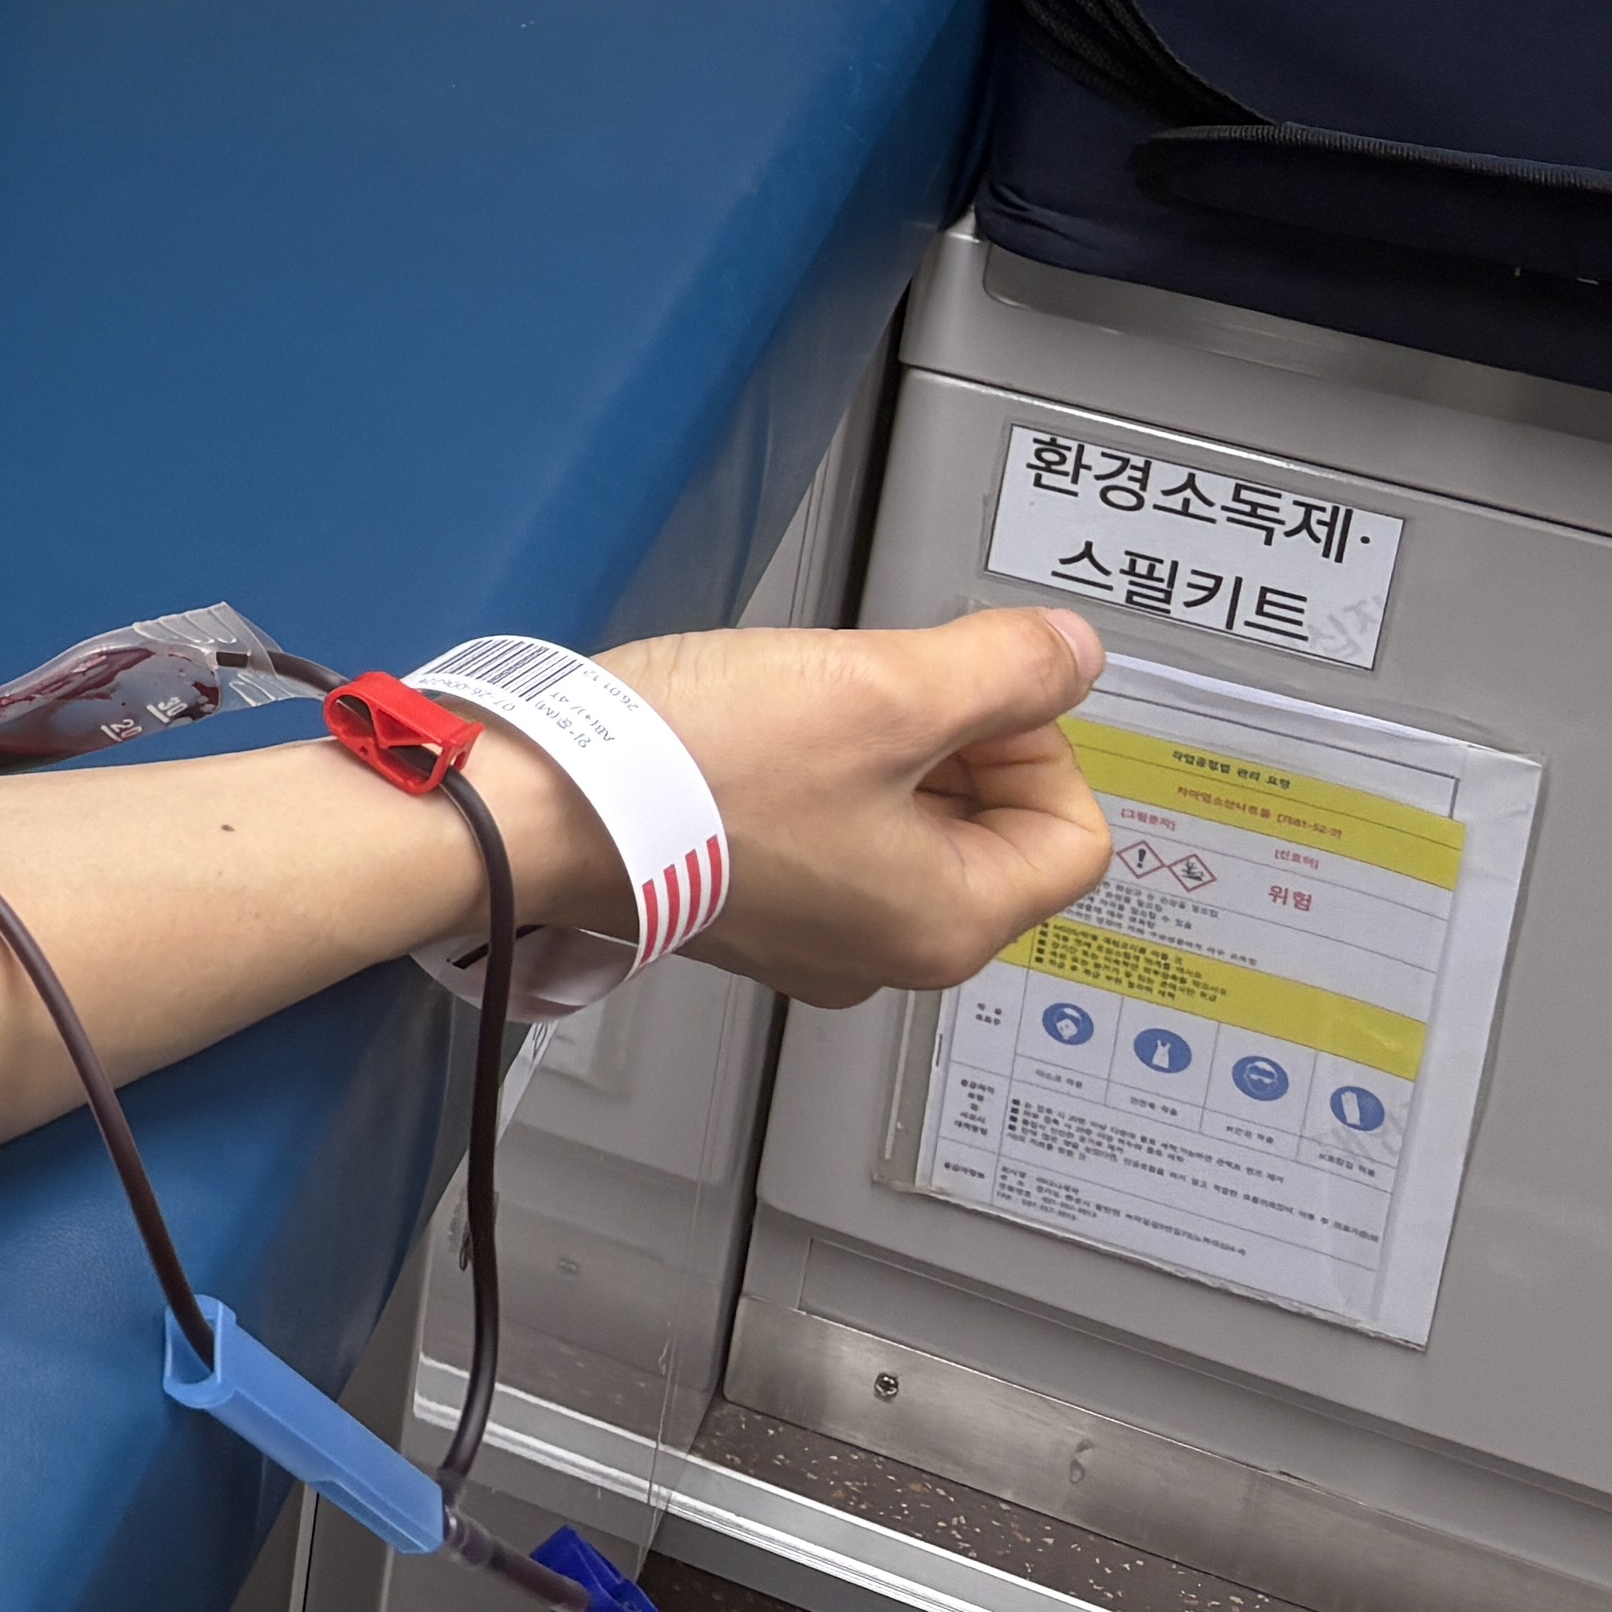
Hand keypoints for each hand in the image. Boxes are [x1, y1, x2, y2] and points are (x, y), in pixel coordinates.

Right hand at [589, 606, 1112, 1004]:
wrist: (536, 801)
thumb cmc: (701, 767)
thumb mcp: (885, 688)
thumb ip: (1006, 669)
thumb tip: (1075, 655)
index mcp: (947, 925)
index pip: (1073, 835)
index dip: (1040, 742)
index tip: (966, 689)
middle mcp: (887, 956)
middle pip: (991, 835)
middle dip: (957, 743)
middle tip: (883, 685)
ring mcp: (811, 941)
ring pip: (905, 830)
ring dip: (883, 754)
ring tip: (811, 705)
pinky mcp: (745, 911)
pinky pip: (828, 841)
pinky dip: (818, 780)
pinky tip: (760, 736)